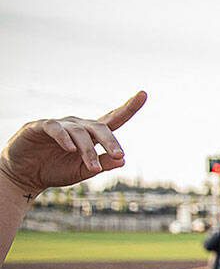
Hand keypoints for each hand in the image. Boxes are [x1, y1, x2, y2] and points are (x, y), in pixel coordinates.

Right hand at [0, 91, 145, 197]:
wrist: (25, 175)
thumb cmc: (56, 170)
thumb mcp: (83, 171)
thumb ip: (102, 165)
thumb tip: (123, 160)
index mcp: (91, 134)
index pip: (114, 119)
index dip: (129, 107)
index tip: (144, 94)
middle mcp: (78, 126)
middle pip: (100, 128)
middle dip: (111, 142)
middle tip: (119, 155)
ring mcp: (60, 125)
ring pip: (80, 133)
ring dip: (88, 151)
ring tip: (93, 169)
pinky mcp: (40, 127)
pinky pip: (56, 129)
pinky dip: (64, 138)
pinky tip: (70, 149)